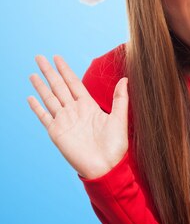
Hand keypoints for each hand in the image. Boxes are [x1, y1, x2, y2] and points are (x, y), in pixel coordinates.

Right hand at [27, 55, 128, 178]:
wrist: (106, 166)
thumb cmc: (115, 145)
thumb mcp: (120, 118)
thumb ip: (120, 99)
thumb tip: (125, 79)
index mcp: (89, 106)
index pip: (74, 83)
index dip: (65, 70)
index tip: (58, 57)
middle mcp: (74, 111)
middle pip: (59, 86)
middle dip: (50, 72)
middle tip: (39, 57)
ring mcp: (64, 121)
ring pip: (50, 98)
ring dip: (41, 86)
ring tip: (33, 73)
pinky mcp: (57, 132)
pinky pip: (44, 116)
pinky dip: (37, 107)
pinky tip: (30, 97)